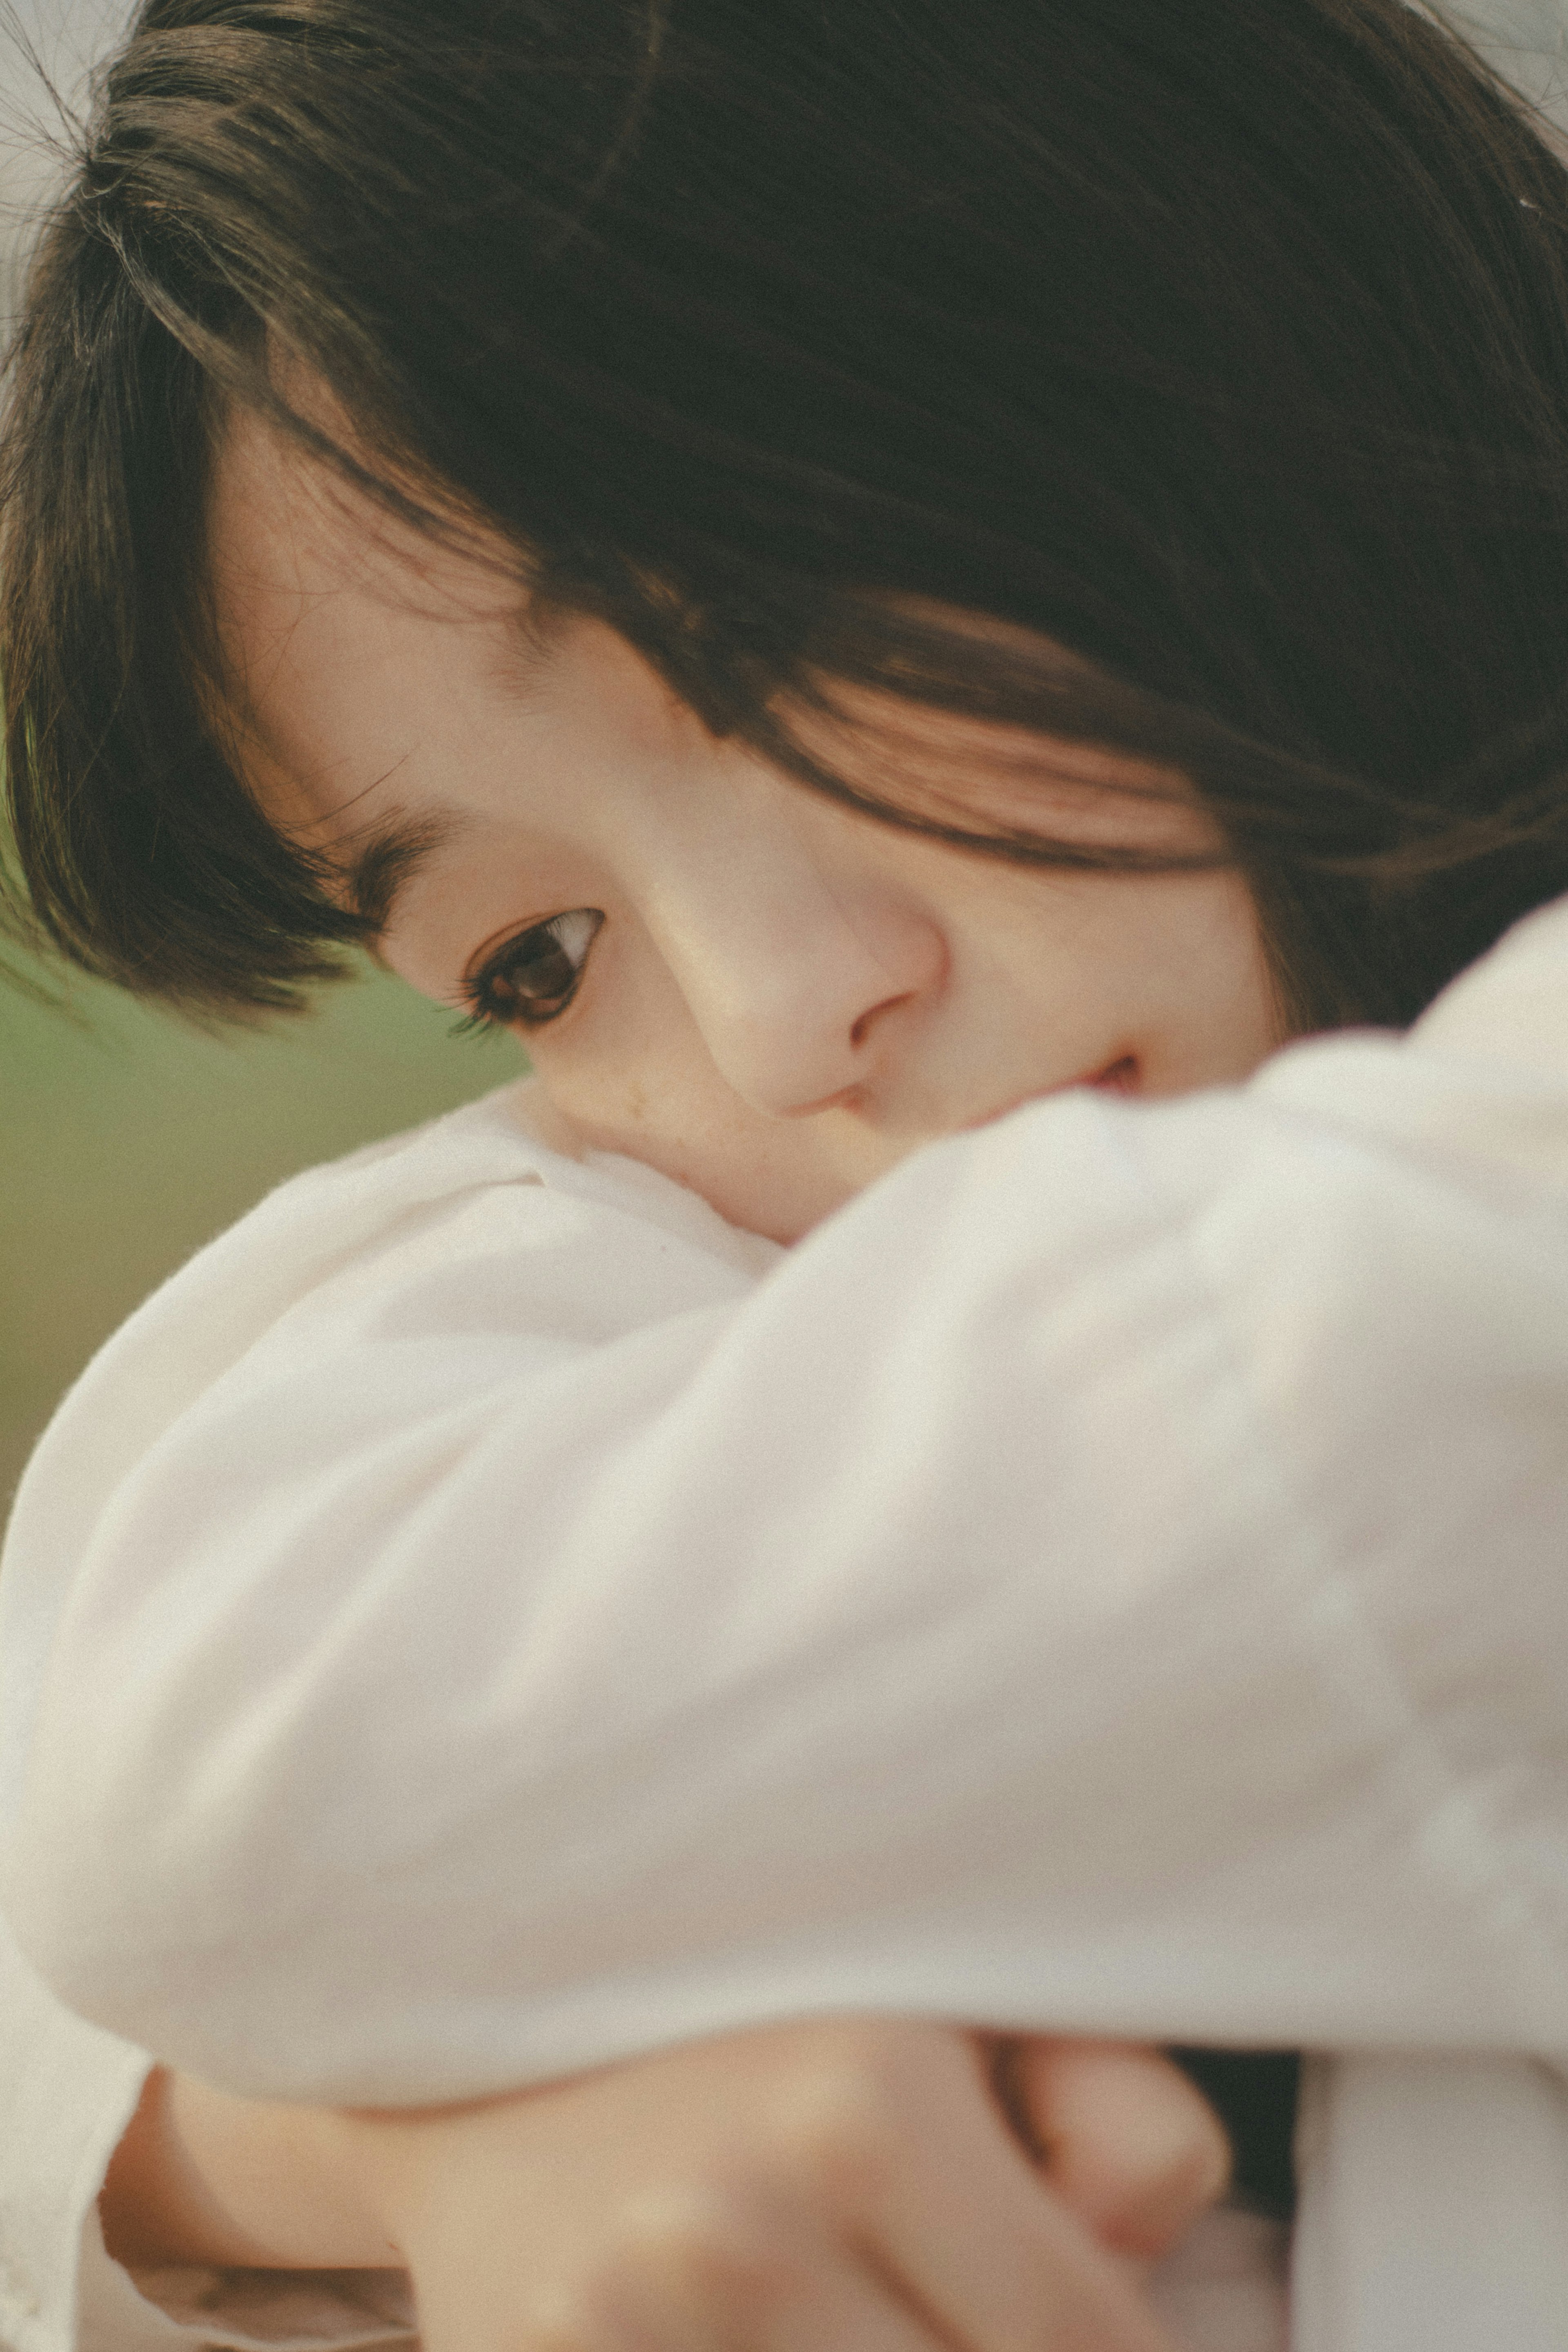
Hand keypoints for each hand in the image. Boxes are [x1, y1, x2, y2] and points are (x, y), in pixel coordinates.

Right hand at [105, 2022, 1228, 2351]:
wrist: (488, 2027)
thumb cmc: (767, 2007)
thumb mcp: (962, 1992)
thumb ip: (1120, 2117)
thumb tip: (1130, 2268)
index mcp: (862, 2110)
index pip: (1079, 2345)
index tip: (1091, 2326)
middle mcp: (735, 2226)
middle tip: (951, 2295)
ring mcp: (620, 2327)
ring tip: (868, 2303)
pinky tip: (780, 2329)